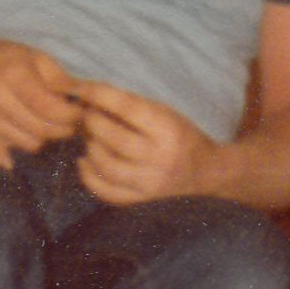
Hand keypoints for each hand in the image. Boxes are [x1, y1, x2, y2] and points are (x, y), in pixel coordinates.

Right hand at [0, 41, 84, 151]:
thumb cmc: (6, 56)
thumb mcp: (35, 56)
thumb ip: (59, 78)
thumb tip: (82, 98)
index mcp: (12, 74)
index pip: (47, 106)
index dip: (70, 115)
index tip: (81, 112)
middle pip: (40, 129)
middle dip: (62, 129)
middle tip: (71, 121)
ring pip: (29, 143)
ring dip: (45, 136)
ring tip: (51, 122)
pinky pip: (15, 146)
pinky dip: (28, 139)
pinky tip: (32, 125)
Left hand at [72, 82, 220, 204]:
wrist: (206, 172)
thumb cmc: (182, 136)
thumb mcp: (165, 113)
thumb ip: (133, 106)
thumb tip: (92, 97)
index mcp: (168, 129)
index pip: (128, 107)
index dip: (101, 95)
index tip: (83, 89)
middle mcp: (160, 157)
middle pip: (114, 138)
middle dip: (93, 122)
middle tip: (87, 115)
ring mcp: (150, 182)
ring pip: (107, 166)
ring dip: (91, 148)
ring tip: (90, 138)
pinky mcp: (142, 199)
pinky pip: (107, 192)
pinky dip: (89, 177)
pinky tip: (85, 162)